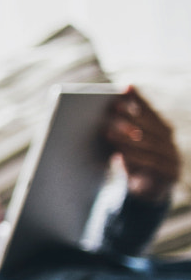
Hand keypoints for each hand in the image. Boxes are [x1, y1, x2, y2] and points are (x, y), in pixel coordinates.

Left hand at [106, 87, 180, 201]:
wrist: (145, 191)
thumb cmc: (131, 160)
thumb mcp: (125, 143)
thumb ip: (123, 126)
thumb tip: (107, 106)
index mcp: (162, 129)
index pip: (151, 111)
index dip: (139, 99)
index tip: (125, 88)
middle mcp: (170, 141)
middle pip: (153, 126)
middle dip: (133, 116)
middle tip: (114, 108)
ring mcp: (173, 158)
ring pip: (151, 145)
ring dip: (128, 138)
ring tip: (108, 132)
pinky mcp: (170, 174)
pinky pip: (153, 164)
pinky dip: (136, 158)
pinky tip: (120, 154)